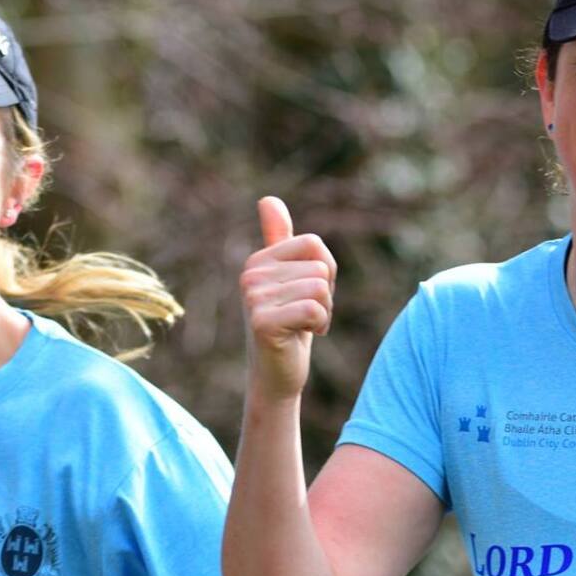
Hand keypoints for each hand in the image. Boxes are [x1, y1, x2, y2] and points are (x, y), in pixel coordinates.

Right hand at [241, 195, 336, 401]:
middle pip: (319, 266)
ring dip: (323, 313)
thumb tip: (267, 199)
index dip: (324, 272)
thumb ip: (281, 241)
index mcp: (258, 261)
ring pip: (319, 288)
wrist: (277, 377)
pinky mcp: (263, 322)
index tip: (308, 296)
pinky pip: (314, 309)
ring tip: (302, 328)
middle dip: (325, 296)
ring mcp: (253, 298)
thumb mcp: (290, 281)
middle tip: (304, 317)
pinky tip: (302, 337)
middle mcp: (250, 275)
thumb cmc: (290, 328)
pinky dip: (319, 326)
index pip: (314, 244)